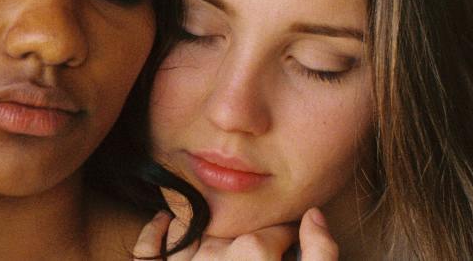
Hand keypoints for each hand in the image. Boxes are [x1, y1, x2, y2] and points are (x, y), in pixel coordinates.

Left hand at [133, 208, 338, 260]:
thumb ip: (322, 254)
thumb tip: (314, 216)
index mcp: (255, 258)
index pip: (273, 234)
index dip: (285, 236)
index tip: (291, 241)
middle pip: (229, 233)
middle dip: (249, 236)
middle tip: (260, 246)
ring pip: (190, 233)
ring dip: (202, 229)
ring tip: (217, 234)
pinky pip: (150, 250)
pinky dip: (156, 233)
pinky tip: (166, 222)